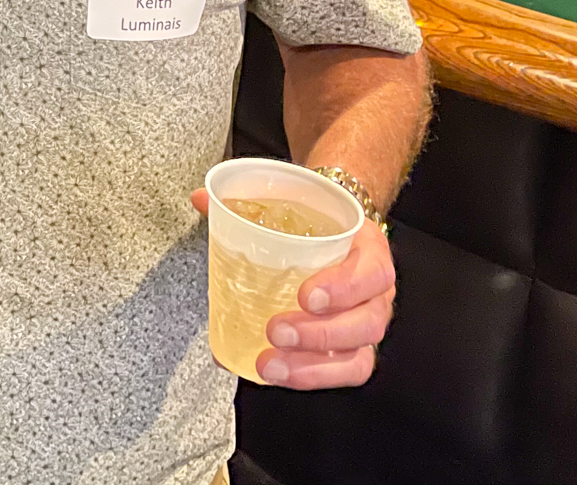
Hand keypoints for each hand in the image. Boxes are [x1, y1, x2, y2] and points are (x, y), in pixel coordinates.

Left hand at [190, 189, 394, 388]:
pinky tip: (274, 373)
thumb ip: (249, 200)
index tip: (306, 296)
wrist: (338, 233)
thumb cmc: (319, 226)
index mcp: (369, 253)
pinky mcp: (350, 352)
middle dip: (319, 334)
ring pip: (356, 359)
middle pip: (365, 324)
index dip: (343, 288)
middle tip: (275, 330)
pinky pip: (340, 374)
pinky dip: (307, 377)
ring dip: (311, 367)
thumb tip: (202, 198)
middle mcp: (375, 295)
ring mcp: (365, 327)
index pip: (371, 273)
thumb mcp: (299, 207)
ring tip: (269, 363)